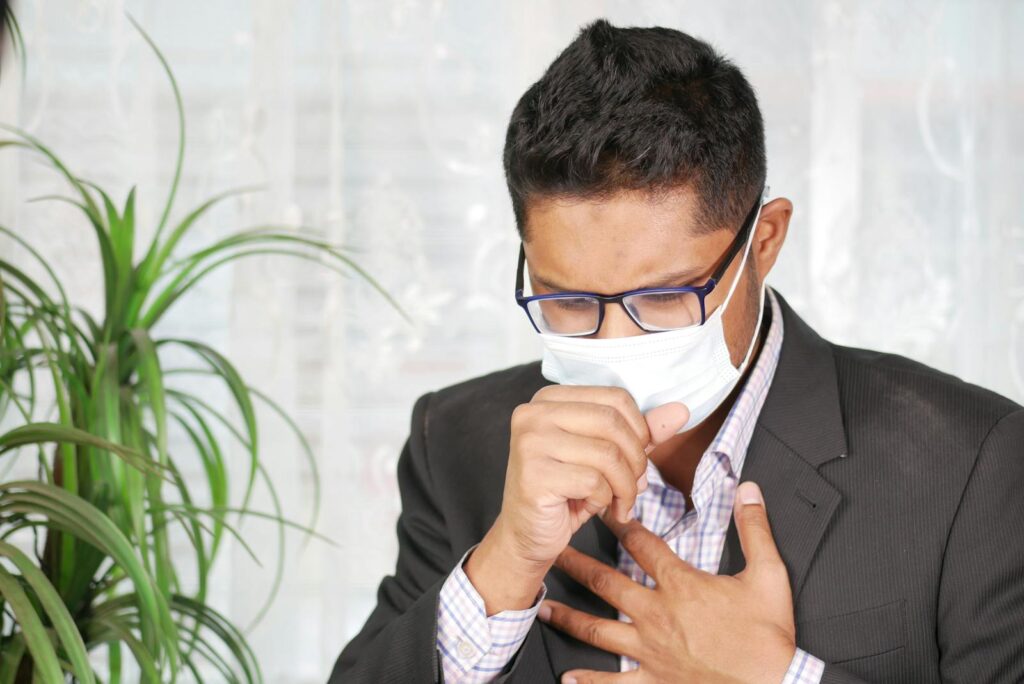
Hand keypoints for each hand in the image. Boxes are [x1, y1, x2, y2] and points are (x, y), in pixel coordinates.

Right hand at [465, 387, 688, 613]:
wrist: (527, 536)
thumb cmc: (566, 492)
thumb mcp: (606, 457)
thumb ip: (640, 432)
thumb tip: (680, 411)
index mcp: (550, 398)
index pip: (615, 398)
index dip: (639, 430)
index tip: (636, 457)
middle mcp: (534, 413)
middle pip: (613, 423)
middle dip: (635, 460)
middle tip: (634, 486)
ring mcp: (530, 442)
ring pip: (607, 454)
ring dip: (625, 486)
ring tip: (618, 501)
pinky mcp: (534, 475)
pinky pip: (593, 482)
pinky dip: (604, 500)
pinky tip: (593, 508)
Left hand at [538, 481, 796, 683]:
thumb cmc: (768, 636)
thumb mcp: (769, 576)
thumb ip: (755, 529)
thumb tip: (748, 488)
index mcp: (681, 585)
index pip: (643, 545)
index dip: (621, 524)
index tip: (601, 509)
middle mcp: (657, 614)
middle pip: (607, 582)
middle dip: (576, 564)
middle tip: (552, 550)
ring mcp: (651, 649)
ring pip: (599, 629)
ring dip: (568, 616)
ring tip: (542, 606)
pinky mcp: (654, 680)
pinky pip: (615, 682)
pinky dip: (590, 681)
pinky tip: (569, 677)